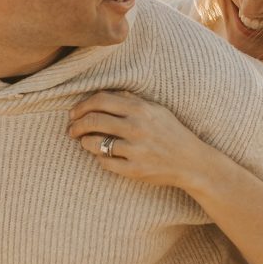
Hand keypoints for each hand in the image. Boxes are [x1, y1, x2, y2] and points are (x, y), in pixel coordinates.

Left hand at [68, 90, 206, 187]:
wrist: (191, 162)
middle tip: (71, 130)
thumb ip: (131, 99)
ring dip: (84, 142)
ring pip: (94, 143)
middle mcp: (137, 127)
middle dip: (76, 125)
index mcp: (141, 109)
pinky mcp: (135, 170)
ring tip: (84, 142)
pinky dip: (99, 158)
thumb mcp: (156, 110)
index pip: (100, 100)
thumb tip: (104, 93)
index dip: (81, 106)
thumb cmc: (172, 133)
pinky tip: (102, 156)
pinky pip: (105, 163)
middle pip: (93, 121)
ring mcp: (135, 150)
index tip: (74, 113)